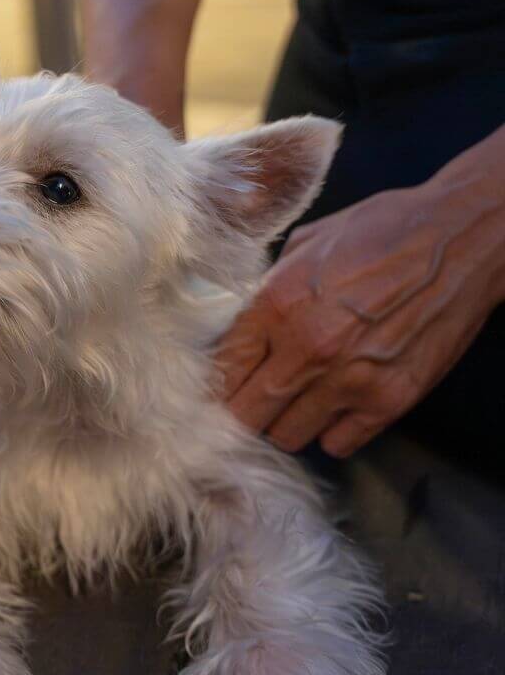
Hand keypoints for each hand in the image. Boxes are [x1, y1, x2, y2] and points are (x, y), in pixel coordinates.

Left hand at [217, 169, 504, 457]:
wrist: (456, 239)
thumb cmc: (377, 231)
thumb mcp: (304, 243)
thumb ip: (268, 287)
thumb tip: (240, 320)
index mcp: (277, 303)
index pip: (223, 367)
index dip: (217, 380)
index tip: (220, 384)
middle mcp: (307, 349)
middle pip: (248, 413)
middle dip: (243, 410)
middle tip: (251, 400)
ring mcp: (350, 380)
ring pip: (289, 435)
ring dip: (285, 422)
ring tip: (294, 401)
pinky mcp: (390, 401)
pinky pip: (339, 443)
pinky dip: (330, 431)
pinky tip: (333, 406)